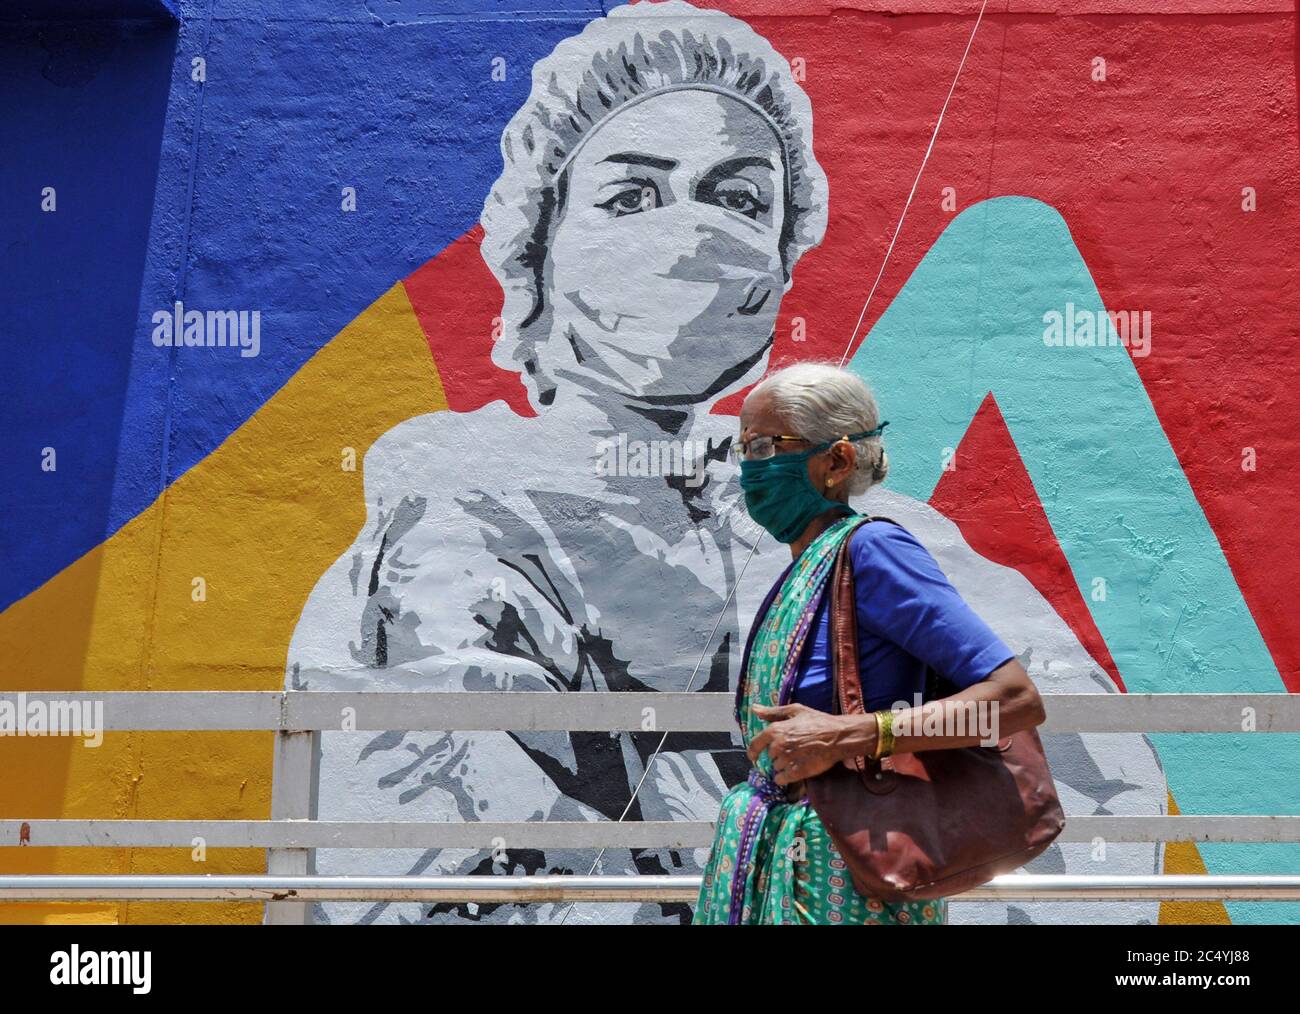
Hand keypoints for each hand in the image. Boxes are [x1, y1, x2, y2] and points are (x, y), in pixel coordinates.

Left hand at [747, 704, 873, 785]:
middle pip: (770, 756)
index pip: (755, 744)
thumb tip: (755, 710)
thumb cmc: (817, 721)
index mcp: (775, 730)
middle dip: (778, 754)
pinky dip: (784, 778)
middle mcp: (778, 746)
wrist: (837, 736)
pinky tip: (791, 773)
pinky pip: (782, 779)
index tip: (753, 756)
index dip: (753, 752)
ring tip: (798, 757)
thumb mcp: (795, 710)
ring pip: (777, 767)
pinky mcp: (797, 772)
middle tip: (792, 749)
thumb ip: (773, 712)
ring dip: (783, 765)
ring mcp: (788, 760)